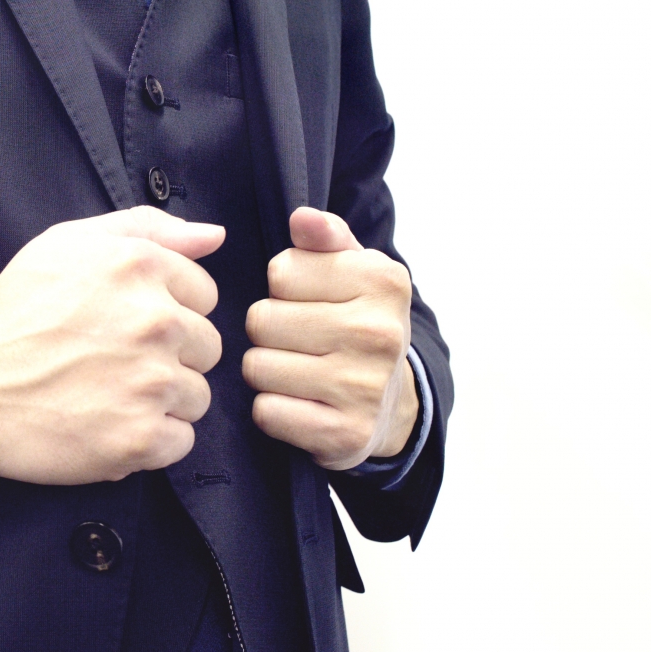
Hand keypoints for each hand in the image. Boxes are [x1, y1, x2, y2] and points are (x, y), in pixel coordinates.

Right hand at [0, 207, 226, 483]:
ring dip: (162, 400)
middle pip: (207, 348)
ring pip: (197, 396)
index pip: (205, 296)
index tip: (126, 324)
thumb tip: (215, 236)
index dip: (168, 311)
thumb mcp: (69, 243)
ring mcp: (151, 382)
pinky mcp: (140, 438)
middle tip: (115, 362)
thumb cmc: (15, 310)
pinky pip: (181, 442)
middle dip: (171, 356)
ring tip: (109, 394)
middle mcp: (156, 320)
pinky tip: (110, 425)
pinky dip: (151, 441)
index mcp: (142, 266)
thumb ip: (148, 229)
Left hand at [243, 208, 417, 470]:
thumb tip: (301, 218)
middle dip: (269, 331)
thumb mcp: (353, 270)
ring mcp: (363, 387)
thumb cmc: (359, 324)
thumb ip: (326, 237)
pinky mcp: (344, 433)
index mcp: (382, 281)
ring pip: (257, 367)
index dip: (283, 288)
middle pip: (262, 319)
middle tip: (299, 342)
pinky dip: (273, 410)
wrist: (393, 406)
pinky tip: (298, 404)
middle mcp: (379, 333)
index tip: (310, 302)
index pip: (280, 271)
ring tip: (297, 372)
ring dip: (266, 371)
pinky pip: (267, 412)